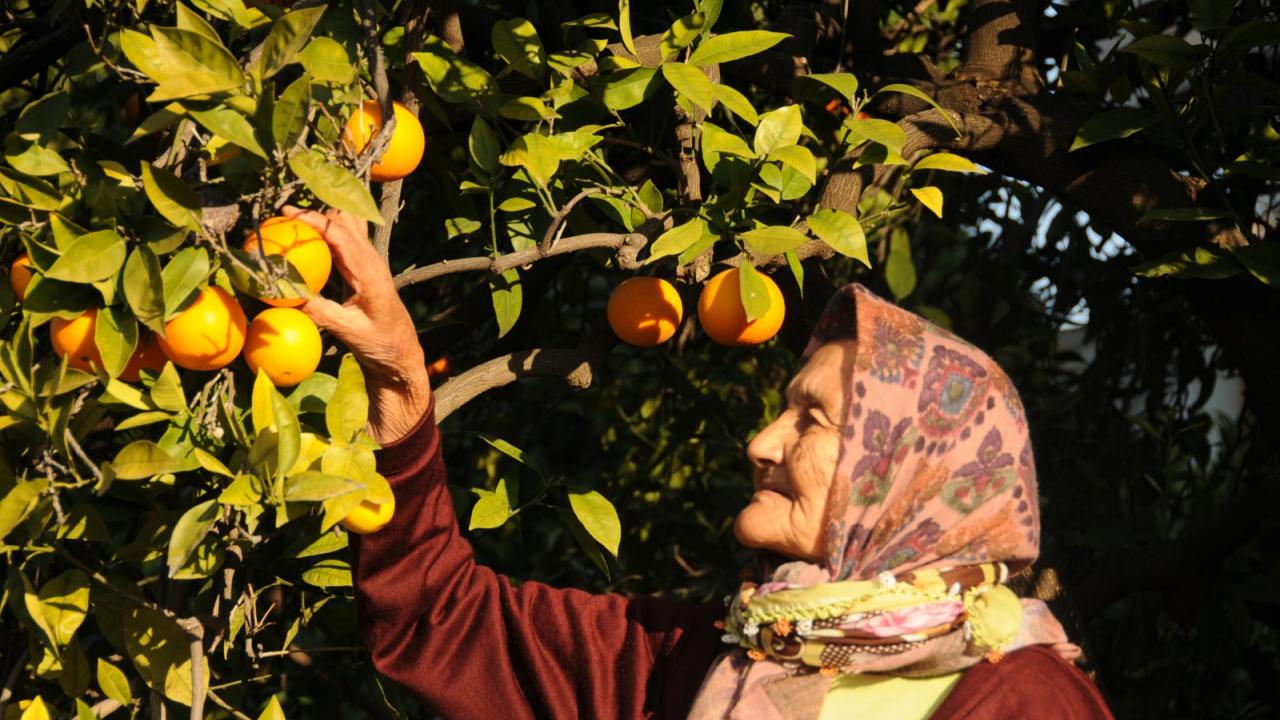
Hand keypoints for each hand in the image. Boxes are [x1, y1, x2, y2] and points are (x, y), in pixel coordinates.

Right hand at [282, 206, 430, 443]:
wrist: (401, 352)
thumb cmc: (380, 343)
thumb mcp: (349, 332)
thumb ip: (322, 313)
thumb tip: (289, 296)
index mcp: (371, 272)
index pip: (342, 234)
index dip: (315, 220)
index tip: (288, 213)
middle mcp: (373, 261)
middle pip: (346, 220)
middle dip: (316, 213)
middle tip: (284, 217)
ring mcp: (370, 261)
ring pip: (347, 226)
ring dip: (322, 220)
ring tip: (291, 224)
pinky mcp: (363, 267)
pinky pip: (343, 241)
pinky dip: (325, 234)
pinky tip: (305, 240)